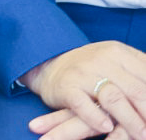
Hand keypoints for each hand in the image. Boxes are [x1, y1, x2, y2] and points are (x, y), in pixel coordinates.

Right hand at [25, 42, 145, 139]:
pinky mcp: (66, 87)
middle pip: (135, 90)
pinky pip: (84, 105)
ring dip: (131, 121)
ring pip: (114, 98)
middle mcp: (100, 59)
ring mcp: (82, 73)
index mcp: (117, 52)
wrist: (46, 65)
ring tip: (140, 136)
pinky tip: (107, 128)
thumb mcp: (115, 62)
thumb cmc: (89, 69)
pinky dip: (97, 119)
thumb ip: (138, 72)